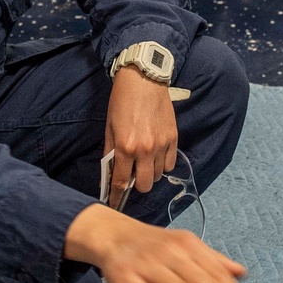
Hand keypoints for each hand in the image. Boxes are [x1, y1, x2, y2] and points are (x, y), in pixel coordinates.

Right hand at [63, 203, 251, 282]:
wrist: (113, 236)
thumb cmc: (155, 247)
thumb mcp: (185, 247)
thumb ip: (213, 261)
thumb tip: (242, 273)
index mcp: (189, 245)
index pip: (216, 272)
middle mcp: (170, 252)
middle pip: (198, 280)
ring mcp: (146, 263)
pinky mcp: (125, 275)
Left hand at [104, 66, 177, 205]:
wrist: (143, 80)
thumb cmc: (122, 101)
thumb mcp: (109, 127)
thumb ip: (110, 153)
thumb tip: (109, 174)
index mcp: (125, 147)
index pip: (121, 182)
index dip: (116, 196)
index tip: (114, 203)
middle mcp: (145, 150)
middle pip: (144, 185)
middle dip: (136, 183)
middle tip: (132, 173)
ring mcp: (161, 145)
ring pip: (158, 176)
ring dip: (150, 173)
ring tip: (143, 159)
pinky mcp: (173, 138)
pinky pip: (170, 164)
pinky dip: (162, 164)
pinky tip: (155, 154)